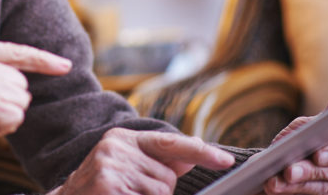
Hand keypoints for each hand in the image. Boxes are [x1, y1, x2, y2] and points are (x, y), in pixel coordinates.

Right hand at [48, 128, 234, 194]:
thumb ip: (160, 160)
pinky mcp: (108, 185)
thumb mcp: (128, 166)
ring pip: (160, 192)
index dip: (201, 152)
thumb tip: (193, 150)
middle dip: (158, 191)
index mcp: (123, 138)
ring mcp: (110, 166)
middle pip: (167, 176)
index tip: (226, 161)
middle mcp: (116, 146)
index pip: (170, 142)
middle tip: (132, 192)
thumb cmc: (102, 187)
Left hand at [264, 83, 327, 194]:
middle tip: (288, 171)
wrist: (290, 165)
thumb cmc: (300, 141)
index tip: (316, 155)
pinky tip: (280, 190)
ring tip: (274, 183)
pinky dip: (298, 193)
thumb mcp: (297, 131)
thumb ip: (299, 129)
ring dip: (299, 185)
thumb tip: (290, 138)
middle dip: (310, 171)